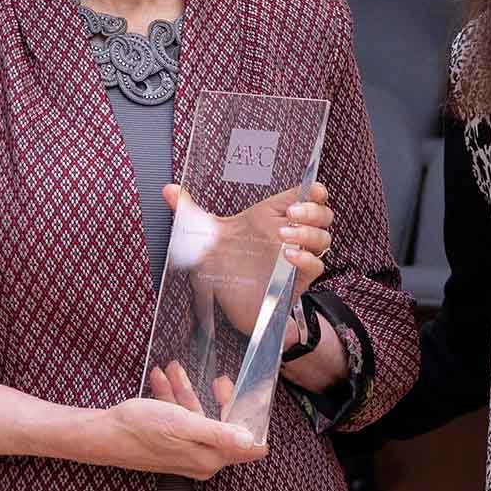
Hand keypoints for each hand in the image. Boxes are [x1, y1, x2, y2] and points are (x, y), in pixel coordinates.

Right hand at [72, 365, 264, 477]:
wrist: (103, 435)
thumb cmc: (140, 429)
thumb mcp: (183, 424)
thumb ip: (219, 433)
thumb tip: (250, 440)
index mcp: (211, 457)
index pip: (249, 443)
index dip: (249, 419)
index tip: (245, 396)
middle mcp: (201, 458)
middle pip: (224, 426)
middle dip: (217, 398)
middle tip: (217, 378)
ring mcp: (185, 451)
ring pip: (197, 417)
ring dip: (187, 392)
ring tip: (174, 369)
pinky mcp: (170, 443)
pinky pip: (179, 418)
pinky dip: (172, 398)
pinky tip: (160, 379)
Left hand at [162, 181, 335, 334]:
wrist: (226, 300)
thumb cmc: (222, 263)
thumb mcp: (203, 235)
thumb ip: (188, 211)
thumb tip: (168, 190)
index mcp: (272, 215)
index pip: (306, 195)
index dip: (313, 191)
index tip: (310, 189)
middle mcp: (288, 233)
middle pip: (322, 214)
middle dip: (313, 210)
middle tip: (292, 213)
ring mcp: (295, 257)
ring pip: (322, 238)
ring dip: (308, 233)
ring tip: (284, 237)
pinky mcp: (296, 280)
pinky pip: (315, 266)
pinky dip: (306, 259)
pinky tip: (288, 257)